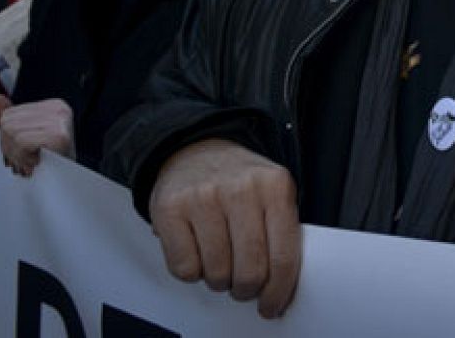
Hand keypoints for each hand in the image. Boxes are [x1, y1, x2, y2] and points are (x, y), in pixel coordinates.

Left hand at [0, 95, 73, 176]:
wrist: (71, 182)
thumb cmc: (52, 162)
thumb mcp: (28, 137)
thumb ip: (10, 118)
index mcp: (52, 106)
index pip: (9, 114)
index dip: (7, 137)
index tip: (21, 150)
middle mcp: (57, 109)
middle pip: (8, 123)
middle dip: (10, 147)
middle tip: (25, 159)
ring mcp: (59, 121)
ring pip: (13, 133)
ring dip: (18, 155)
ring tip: (30, 161)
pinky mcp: (58, 136)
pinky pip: (22, 142)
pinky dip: (24, 157)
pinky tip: (36, 162)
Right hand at [149, 139, 300, 318]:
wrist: (194, 149)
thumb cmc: (237, 180)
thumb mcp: (272, 193)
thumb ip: (282, 231)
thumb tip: (283, 285)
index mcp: (275, 186)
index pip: (284, 256)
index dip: (278, 291)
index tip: (272, 304)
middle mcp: (241, 189)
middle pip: (250, 271)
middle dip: (246, 289)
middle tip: (242, 286)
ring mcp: (203, 197)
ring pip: (216, 273)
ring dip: (218, 280)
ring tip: (220, 261)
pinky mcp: (170, 209)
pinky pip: (184, 268)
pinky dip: (191, 271)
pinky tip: (197, 250)